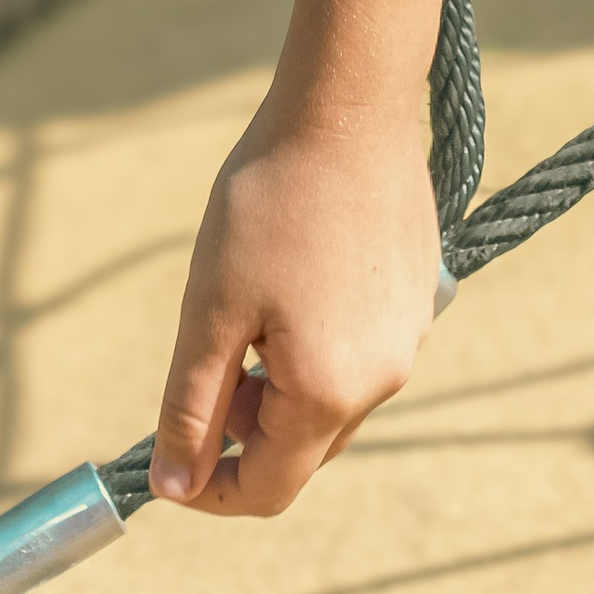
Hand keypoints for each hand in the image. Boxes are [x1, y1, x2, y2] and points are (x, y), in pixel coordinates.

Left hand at [150, 93, 442, 517]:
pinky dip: (321, 344)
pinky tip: (295, 276)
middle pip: (303, 448)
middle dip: (245, 429)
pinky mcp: (421, 295)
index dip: (211, 488)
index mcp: (328, 391)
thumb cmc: (269, 202)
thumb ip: (190, 407)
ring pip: (334, 398)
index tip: (172, 457)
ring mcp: (411, 335)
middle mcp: (383, 377)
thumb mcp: (209, 308)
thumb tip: (173, 487)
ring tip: (249, 307)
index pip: (268, 489)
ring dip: (282, 384)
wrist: (349, 105)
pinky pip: (364, 350)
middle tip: (208, 361)